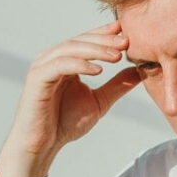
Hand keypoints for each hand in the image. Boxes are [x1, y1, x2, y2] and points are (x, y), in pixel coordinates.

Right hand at [0, 20, 144, 176]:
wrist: (42, 145)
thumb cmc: (65, 124)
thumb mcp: (99, 101)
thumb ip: (117, 85)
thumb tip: (139, 71)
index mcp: (65, 61)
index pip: (87, 40)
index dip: (105, 34)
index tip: (126, 31)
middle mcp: (52, 59)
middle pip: (80, 40)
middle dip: (104, 40)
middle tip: (126, 41)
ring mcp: (43, 66)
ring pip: (71, 48)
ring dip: (95, 50)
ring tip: (117, 55)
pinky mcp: (37, 78)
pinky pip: (60, 65)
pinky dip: (80, 64)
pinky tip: (98, 70)